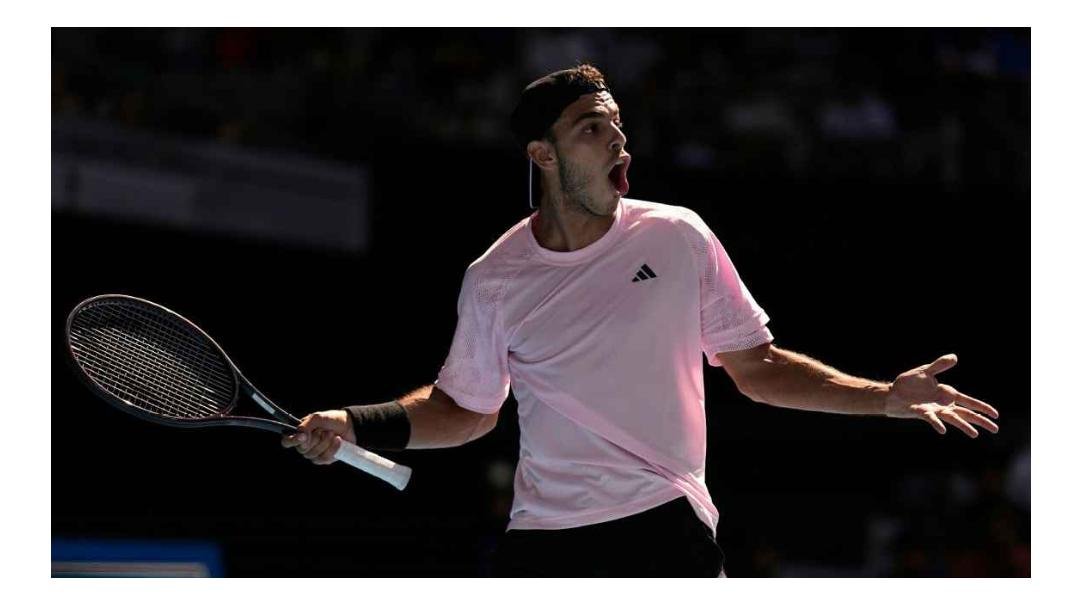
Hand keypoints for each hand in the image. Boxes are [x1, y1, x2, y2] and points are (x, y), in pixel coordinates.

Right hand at [280, 409, 355, 464]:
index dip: (292, 441)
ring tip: (332, 434)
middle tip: (323, 430)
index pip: (287, 442)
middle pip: (302, 449)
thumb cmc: (332, 420)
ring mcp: (314, 453)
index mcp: (300, 433)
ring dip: (325, 443)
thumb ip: (305, 425)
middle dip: (316, 439)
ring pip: (313, 454)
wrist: (350, 426)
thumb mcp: (318, 417)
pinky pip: (324, 458)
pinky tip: (338, 441)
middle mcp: (305, 445)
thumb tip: (299, 434)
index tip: (303, 437)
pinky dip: (333, 449)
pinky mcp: (325, 459)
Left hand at [884, 353, 999, 437]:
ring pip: (953, 419)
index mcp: (947, 394)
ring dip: (964, 426)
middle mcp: (943, 404)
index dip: (982, 407)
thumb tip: (955, 357)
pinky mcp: (922, 413)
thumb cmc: (909, 383)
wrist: (892, 393)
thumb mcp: (925, 371)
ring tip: (975, 435)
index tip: (996, 415)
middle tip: (996, 429)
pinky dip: (937, 424)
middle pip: (966, 413)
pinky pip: (931, 419)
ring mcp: (934, 410)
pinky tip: (942, 430)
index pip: (969, 402)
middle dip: (981, 420)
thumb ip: (939, 365)